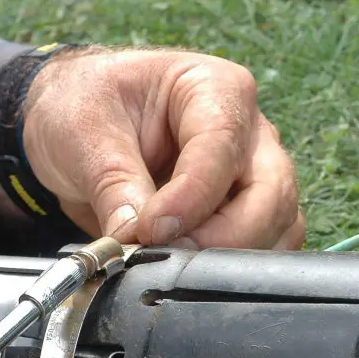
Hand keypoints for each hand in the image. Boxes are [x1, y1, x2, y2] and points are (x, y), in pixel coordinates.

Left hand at [17, 47, 304, 250]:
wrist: (80, 128)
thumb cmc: (86, 107)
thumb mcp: (84, 131)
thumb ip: (113, 182)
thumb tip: (135, 237)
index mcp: (216, 89)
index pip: (222, 150)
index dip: (190, 199)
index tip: (151, 230)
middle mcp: (251, 133)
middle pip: (271, 194)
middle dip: (226, 237)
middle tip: (170, 256)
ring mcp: (258, 176)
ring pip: (278, 227)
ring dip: (232, 256)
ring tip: (173, 262)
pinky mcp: (252, 215)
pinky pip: (268, 248)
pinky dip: (235, 268)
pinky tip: (190, 269)